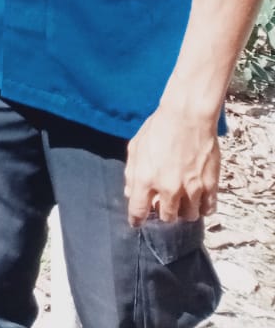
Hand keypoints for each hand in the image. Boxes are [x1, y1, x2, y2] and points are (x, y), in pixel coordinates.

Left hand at [126, 106, 220, 225]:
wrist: (187, 117)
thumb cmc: (158, 129)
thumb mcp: (135, 148)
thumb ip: (131, 174)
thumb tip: (130, 193)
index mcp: (145, 179)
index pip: (139, 211)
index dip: (137, 220)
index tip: (137, 223)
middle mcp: (168, 189)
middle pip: (167, 217)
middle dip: (163, 212)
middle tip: (163, 204)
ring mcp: (192, 189)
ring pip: (189, 216)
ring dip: (183, 211)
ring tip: (181, 201)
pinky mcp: (210, 185)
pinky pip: (208, 209)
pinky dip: (202, 208)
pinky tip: (198, 200)